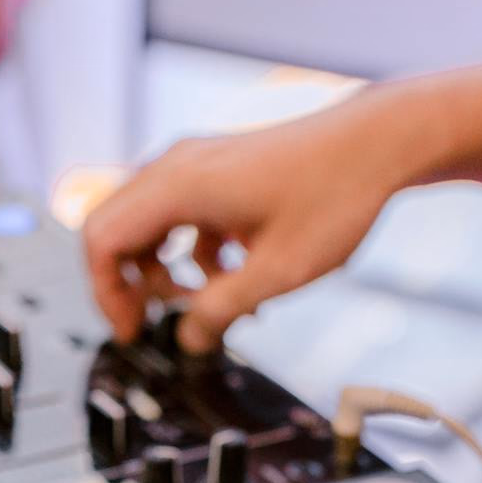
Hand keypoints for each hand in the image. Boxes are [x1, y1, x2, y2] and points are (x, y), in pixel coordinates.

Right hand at [82, 91, 420, 352]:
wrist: (378, 142)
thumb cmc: (335, 193)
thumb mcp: (276, 273)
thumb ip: (221, 311)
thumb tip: (189, 340)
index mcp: (179, 187)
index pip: (102, 240)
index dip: (106, 295)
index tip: (131, 332)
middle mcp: (178, 167)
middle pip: (116, 230)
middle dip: (130, 285)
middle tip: (155, 325)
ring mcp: (198, 164)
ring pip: (148, 225)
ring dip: (166, 272)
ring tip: (208, 305)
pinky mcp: (219, 171)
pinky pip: (182, 218)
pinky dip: (194, 254)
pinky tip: (235, 280)